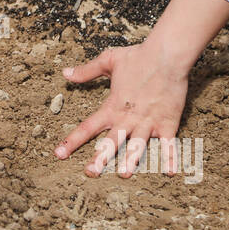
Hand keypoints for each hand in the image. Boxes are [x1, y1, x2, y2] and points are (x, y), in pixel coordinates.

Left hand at [54, 40, 188, 175]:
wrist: (167, 55)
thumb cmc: (138, 56)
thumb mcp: (108, 61)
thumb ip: (86, 71)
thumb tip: (65, 73)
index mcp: (112, 107)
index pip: (87, 127)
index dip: (72, 141)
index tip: (58, 154)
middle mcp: (128, 118)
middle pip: (111, 142)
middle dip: (100, 158)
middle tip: (90, 172)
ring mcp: (148, 122)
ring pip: (137, 146)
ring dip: (131, 161)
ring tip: (124, 174)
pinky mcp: (168, 123)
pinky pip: (168, 144)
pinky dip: (170, 158)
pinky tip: (169, 173)